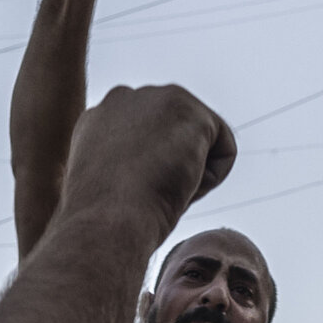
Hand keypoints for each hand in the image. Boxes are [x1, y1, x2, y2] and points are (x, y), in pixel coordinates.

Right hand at [59, 84, 235, 243]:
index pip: (144, 142)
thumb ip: (127, 170)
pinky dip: (212, 179)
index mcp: (98, 119)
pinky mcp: (189, 110)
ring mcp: (156, 98)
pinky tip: (181, 186)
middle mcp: (123, 99)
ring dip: (190, 175)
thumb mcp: (110, 191)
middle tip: (145, 195)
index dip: (148, 177)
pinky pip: (224, 150)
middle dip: (171, 169)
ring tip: (160, 190)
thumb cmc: (105, 224)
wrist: (107, 222)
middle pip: (175, 138)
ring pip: (201, 143)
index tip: (130, 198)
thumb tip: (154, 176)